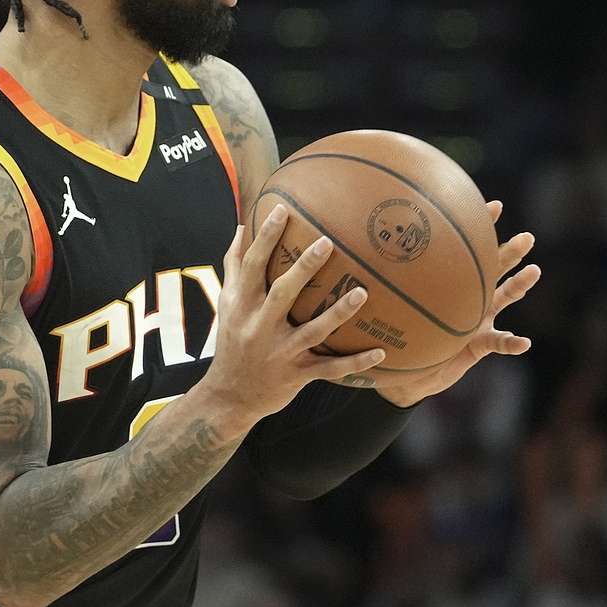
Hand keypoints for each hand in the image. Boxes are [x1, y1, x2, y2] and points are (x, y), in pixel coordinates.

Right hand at [201, 203, 386, 426]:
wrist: (229, 396)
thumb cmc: (231, 341)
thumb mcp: (226, 304)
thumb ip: (234, 266)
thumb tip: (242, 227)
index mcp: (242, 304)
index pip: (253, 265)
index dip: (266, 237)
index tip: (283, 210)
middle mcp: (259, 326)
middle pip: (282, 293)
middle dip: (303, 268)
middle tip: (327, 242)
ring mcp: (279, 352)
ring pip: (312, 331)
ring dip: (338, 312)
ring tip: (362, 292)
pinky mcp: (296, 375)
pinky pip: (329, 369)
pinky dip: (354, 363)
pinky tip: (380, 352)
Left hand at [374, 200, 538, 406]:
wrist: (404, 372)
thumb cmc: (394, 333)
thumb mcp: (380, 305)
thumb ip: (370, 279)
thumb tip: (341, 248)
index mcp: (450, 282)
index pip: (466, 247)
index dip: (480, 225)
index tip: (493, 205)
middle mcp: (469, 296)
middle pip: (494, 267)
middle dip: (511, 251)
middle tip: (527, 237)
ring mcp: (478, 320)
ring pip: (503, 298)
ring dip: (520, 285)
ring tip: (534, 272)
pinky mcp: (478, 346)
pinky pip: (497, 343)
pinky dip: (511, 342)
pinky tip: (524, 343)